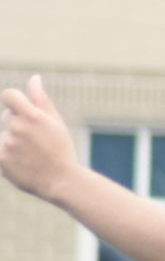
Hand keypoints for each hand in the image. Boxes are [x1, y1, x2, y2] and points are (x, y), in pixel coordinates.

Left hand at [0, 75, 80, 200]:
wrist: (62, 182)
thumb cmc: (61, 150)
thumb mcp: (56, 123)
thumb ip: (41, 100)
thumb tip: (33, 78)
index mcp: (32, 116)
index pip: (9, 95)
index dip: (14, 101)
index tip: (21, 109)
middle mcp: (17, 128)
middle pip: (7, 117)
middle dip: (19, 124)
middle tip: (38, 141)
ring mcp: (7, 144)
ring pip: (5, 135)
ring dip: (15, 141)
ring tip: (33, 155)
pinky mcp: (1, 159)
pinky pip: (1, 150)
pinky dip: (10, 156)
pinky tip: (26, 163)